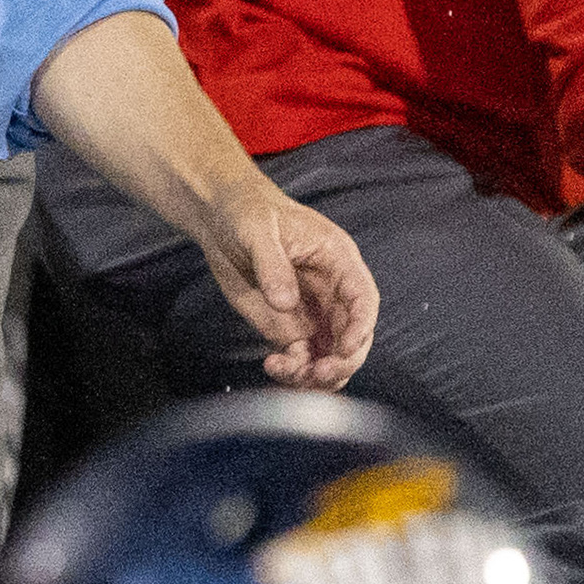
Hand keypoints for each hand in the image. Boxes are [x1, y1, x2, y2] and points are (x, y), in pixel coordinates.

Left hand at [192, 171, 374, 386]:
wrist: (220, 219)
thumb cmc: (247, 210)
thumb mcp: (257, 229)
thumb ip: (272, 264)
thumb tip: (285, 302)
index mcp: (337, 260)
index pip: (363, 298)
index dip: (361, 326)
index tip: (346, 348)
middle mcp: (331, 291)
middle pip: (353, 334)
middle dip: (342, 360)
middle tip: (318, 373)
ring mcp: (311, 313)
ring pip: (331, 354)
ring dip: (319, 373)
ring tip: (290, 373)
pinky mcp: (288, 328)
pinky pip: (302, 359)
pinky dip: (293, 371)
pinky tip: (272, 365)